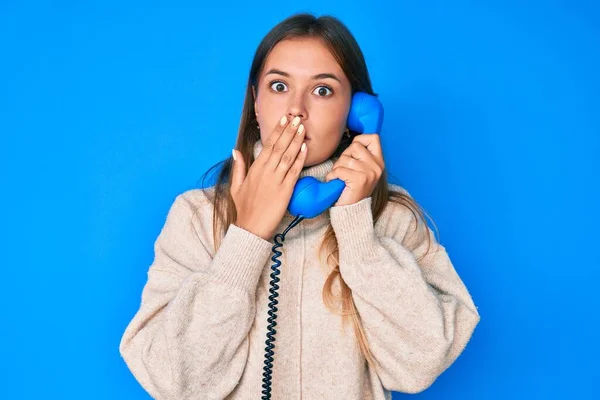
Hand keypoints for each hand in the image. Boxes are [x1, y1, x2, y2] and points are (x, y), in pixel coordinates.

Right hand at [230, 115, 307, 239]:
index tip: (284, 120)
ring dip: (296, 140)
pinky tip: (305, 148)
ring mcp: (276, 180)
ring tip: (302, 128)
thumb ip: (238, 167)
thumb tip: (235, 151)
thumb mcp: (236, 186)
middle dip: (289, 131)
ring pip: (288, 156)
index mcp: (255, 169)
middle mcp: (266, 172)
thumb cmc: (244, 209)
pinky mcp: (285, 191)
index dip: (277, 131)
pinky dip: (300, 158)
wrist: (250, 228)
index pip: (268, 145)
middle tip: (297, 118)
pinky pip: (295, 171)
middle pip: (279, 147)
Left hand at [325, 134, 384, 206]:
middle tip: (343, 169)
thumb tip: (352, 139)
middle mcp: (377, 166)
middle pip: (355, 146)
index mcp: (379, 162)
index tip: (353, 151)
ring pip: (345, 158)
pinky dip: (332, 175)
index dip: (360, 140)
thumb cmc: (353, 188)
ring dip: (337, 167)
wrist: (352, 211)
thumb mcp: (362, 170)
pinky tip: (335, 182)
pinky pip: (339, 170)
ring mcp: (369, 173)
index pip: (373, 138)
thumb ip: (360, 156)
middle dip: (344, 156)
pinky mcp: (359, 180)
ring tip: (340, 177)